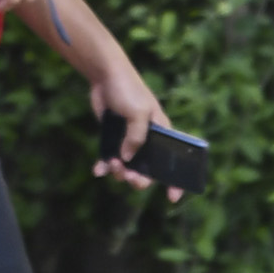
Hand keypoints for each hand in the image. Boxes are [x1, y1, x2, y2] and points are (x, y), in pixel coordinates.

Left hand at [89, 57, 180, 199]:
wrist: (105, 75)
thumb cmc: (128, 89)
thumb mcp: (138, 112)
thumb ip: (136, 137)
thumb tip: (128, 158)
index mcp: (161, 133)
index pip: (173, 161)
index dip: (175, 181)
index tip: (171, 197)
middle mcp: (147, 140)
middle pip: (147, 171)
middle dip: (139, 179)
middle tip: (128, 176)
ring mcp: (128, 140)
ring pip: (128, 168)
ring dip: (119, 173)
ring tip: (111, 165)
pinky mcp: (112, 138)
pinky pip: (110, 159)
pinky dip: (104, 166)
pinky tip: (98, 169)